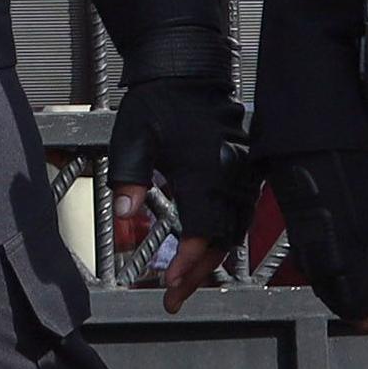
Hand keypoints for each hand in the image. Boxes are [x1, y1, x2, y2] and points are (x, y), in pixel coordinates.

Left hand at [109, 74, 241, 303]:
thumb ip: (129, 179)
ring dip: (211, 258)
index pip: (203, 231)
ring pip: (234, 229)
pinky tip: (206, 250)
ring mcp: (240, 172)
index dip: (188, 263)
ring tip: (186, 283)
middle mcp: (229, 176)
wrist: (186, 69)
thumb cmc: (157, 102)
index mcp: (204, 171)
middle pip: (222, 239)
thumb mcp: (133, 139)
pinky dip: (224, 236)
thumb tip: (125, 216)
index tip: (169, 285)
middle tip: (173, 299)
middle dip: (198, 273)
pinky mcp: (242, 168)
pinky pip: (239, 212)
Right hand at [224, 147, 367, 340]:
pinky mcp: (306, 238)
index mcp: (340, 269)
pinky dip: (360, 267)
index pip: (366, 317)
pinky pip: (335, 268)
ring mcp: (309, 253)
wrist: (310, 140)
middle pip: (355, 305)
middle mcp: (320, 268)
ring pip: (345, 286)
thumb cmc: (350, 173)